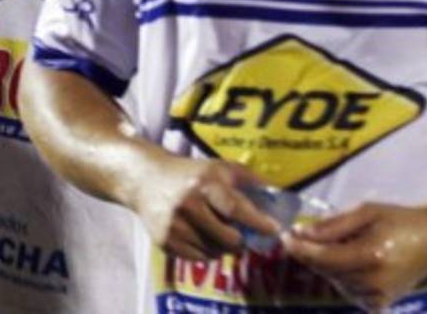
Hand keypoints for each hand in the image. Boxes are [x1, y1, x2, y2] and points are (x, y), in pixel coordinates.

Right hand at [130, 155, 279, 260]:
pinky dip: (207, 253)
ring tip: (221, 234)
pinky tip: (205, 238)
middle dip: (241, 240)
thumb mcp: (220, 167)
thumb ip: (250, 180)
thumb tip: (279, 196)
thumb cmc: (192, 173)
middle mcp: (189, 204)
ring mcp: (175, 225)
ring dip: (224, 247)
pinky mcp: (164, 241)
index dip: (257, 222)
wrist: (147, 180)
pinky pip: (197, 258)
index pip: (236, 208)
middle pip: (227, 237)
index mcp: (205, 183)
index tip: (274, 230)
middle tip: (244, 237)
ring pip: (214, 251)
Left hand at [282, 203, 426, 311]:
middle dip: (313, 254)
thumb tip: (301, 232)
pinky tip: (354, 261)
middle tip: (308, 235)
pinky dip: (343, 277)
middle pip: (326, 271)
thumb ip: (333, 225)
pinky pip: (347, 291)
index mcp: (370, 255)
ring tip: (346, 245)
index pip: (324, 257)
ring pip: (334, 283)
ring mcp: (376, 298)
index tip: (284, 238)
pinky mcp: (379, 305)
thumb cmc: (400, 220)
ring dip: (328, 265)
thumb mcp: (367, 212)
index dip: (301, 249)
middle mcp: (372, 282)